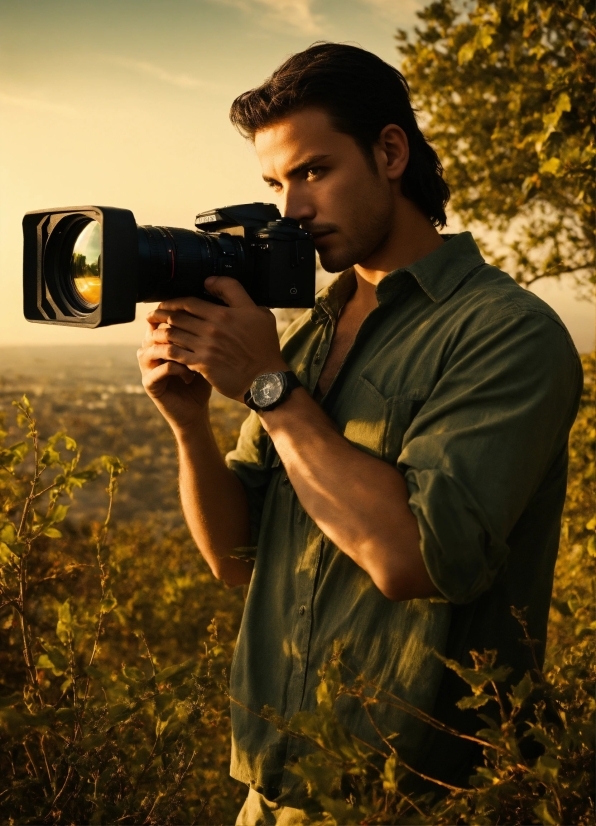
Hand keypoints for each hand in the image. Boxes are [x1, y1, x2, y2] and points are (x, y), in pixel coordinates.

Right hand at [138, 321, 212, 433]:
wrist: (195, 409)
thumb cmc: (201, 379)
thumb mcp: (202, 354)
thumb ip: (199, 335)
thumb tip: (212, 312)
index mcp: (161, 341)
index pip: (161, 320)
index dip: (176, 318)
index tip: (198, 322)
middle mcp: (150, 351)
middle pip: (155, 331)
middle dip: (176, 333)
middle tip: (196, 338)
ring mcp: (147, 367)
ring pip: (154, 348)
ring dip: (175, 350)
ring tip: (193, 357)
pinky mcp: (149, 384)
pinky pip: (159, 369)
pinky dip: (176, 369)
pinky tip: (190, 375)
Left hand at [143, 276, 286, 404]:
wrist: (266, 380)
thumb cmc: (264, 348)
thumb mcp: (259, 313)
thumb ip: (235, 293)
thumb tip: (212, 282)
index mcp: (223, 314)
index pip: (189, 302)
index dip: (173, 301)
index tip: (167, 303)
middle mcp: (212, 329)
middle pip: (177, 317)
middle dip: (160, 315)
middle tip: (152, 316)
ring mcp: (206, 347)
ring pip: (173, 334)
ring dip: (159, 332)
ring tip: (152, 332)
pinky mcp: (202, 365)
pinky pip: (176, 354)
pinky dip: (166, 351)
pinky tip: (161, 351)